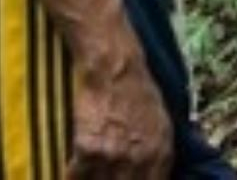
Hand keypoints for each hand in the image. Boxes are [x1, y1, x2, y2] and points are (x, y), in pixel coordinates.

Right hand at [69, 53, 172, 177]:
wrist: (115, 67)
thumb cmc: (139, 94)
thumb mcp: (163, 126)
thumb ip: (160, 159)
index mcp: (159, 156)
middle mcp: (137, 161)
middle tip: (109, 175)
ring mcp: (111, 156)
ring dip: (95, 179)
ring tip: (94, 172)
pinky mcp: (87, 148)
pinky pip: (75, 177)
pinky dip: (73, 176)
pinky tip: (76, 169)